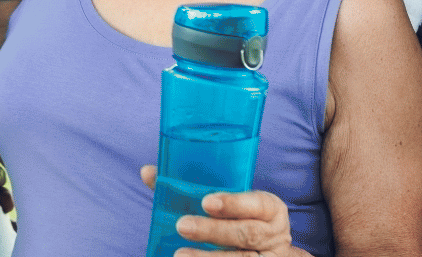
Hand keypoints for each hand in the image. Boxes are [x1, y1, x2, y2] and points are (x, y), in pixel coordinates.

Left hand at [140, 166, 299, 256]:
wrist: (267, 252)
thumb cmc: (238, 218)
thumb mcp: (229, 202)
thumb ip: (191, 188)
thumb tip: (147, 172)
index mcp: (270, 209)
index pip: (257, 203)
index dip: (233, 203)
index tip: (206, 201)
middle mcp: (274, 236)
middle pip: (246, 234)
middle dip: (213, 231)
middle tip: (182, 226)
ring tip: (180, 255)